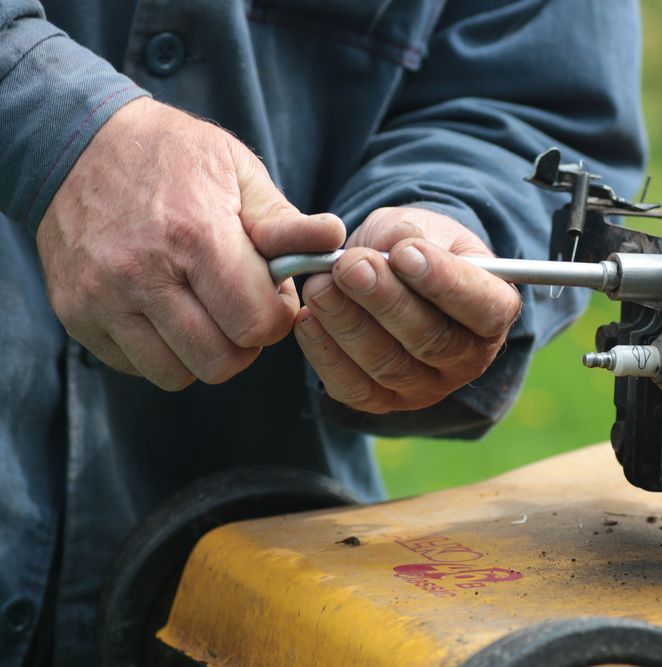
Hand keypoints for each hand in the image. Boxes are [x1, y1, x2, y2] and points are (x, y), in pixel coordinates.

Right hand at [37, 97, 344, 389]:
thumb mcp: (236, 170)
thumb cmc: (172, 155)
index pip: (256, 323)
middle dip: (244, 342)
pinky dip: (159, 351)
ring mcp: (102, 298)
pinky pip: (135, 367)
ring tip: (204, 311)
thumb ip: (284, 219)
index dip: (277, 317)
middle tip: (240, 308)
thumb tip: (334, 240)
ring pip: (177, 374)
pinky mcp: (75, 313)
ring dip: (202, 352)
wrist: (75, 142)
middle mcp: (143, 273)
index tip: (271, 294)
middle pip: (221, 361)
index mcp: (194, 234)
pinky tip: (165, 311)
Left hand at [295, 207, 521, 412]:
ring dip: (349, 324)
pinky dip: (326, 354)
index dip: (447, 284)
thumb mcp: (422, 227)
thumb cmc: (414, 247)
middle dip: (386, 301)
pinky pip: (353, 387)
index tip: (406, 253)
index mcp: (494, 311)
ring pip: (389, 366)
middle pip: (432, 341)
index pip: (486, 308)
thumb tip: (400, 244)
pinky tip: (308, 317)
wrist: (386, 272)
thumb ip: (412, 233)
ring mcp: (426, 387)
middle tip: (351, 266)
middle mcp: (468, 358)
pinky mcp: (382, 401)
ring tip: (319, 284)